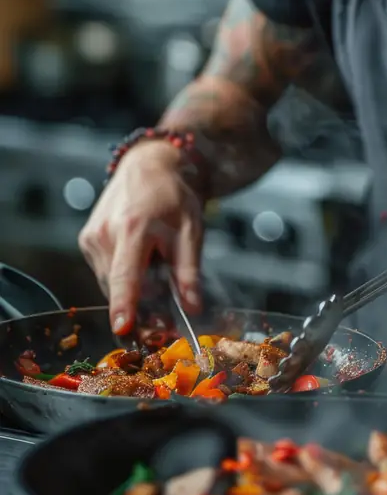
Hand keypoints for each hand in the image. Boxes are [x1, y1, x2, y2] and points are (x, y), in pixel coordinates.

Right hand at [78, 141, 203, 333]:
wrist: (148, 166)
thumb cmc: (172, 196)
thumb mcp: (191, 231)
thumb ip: (189, 271)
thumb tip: (192, 307)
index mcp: (133, 228)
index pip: (126, 276)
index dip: (124, 305)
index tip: (122, 328)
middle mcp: (105, 234)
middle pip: (119, 286)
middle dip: (141, 303)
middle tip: (166, 310)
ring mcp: (91, 237)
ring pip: (110, 282)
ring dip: (132, 286)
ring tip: (154, 265)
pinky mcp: (86, 239)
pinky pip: (105, 271)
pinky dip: (122, 273)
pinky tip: (138, 257)